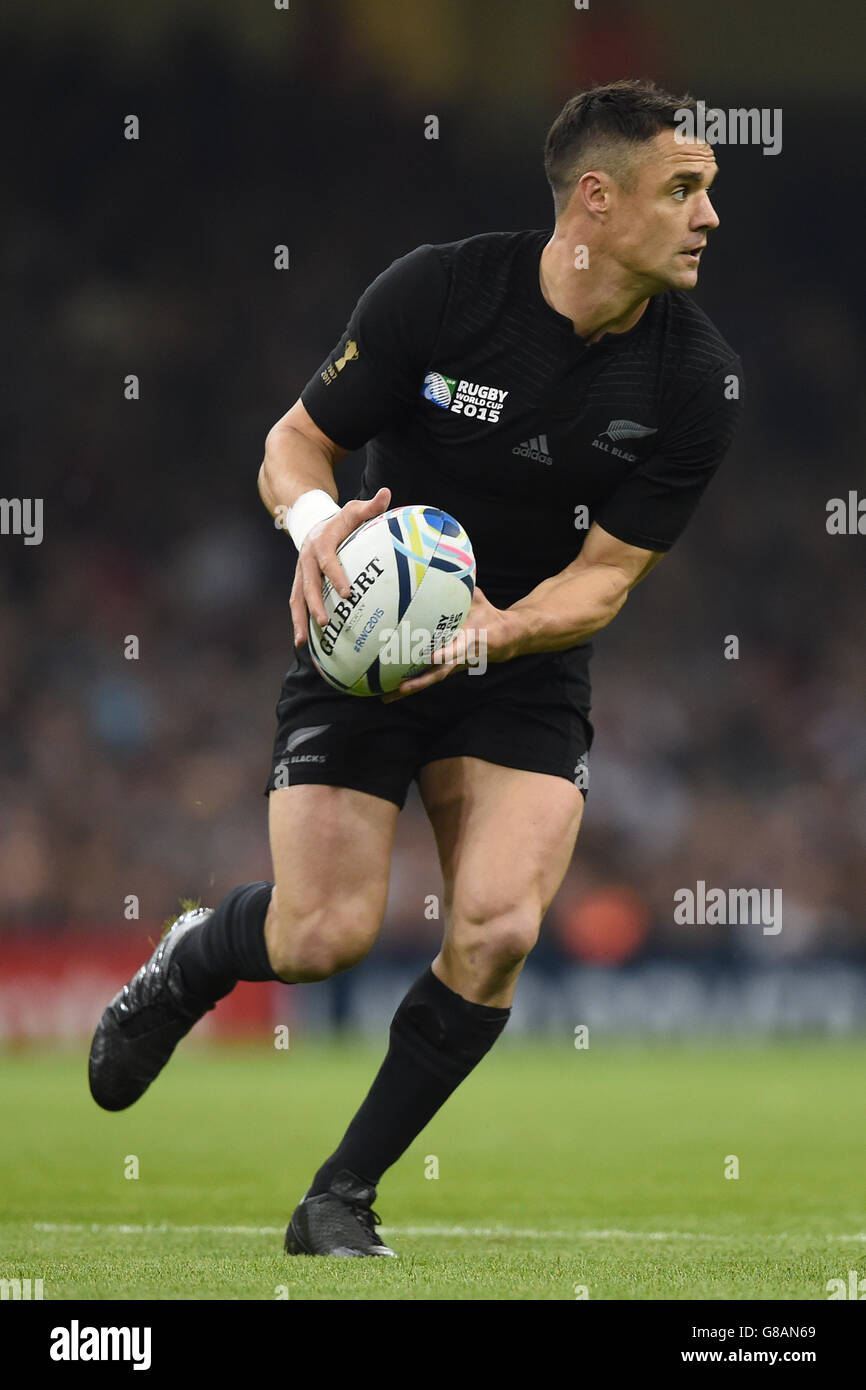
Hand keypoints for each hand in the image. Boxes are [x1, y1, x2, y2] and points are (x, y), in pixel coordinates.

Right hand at [290, 487, 390, 644]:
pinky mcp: (299, 584)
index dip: (335, 576)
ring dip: (299, 620)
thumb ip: (371, 506)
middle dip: (314, 605)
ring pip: (296, 599)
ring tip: (301, 642)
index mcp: (321, 544)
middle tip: (324, 622)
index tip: (348, 592)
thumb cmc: (341, 521)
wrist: (313, 523)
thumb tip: (387, 493)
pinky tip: (304, 644)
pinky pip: (297, 605)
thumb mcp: (354, 511)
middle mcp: (306, 560)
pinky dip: (299, 623)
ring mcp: (300, 574)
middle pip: (307, 585)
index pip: (327, 561)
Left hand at [382, 586, 517, 701]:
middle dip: (419, 681)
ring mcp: (452, 666)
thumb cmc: (488, 615)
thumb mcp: (478, 599)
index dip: (448, 653)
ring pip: (430, 679)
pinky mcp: (447, 668)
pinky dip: (410, 684)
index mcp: (470, 640)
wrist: (506, 639)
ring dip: (409, 689)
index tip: (434, 656)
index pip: (459, 648)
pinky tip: (389, 690)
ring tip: (386, 697)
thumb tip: (449, 562)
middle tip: (399, 687)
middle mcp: (460, 658)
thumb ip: (462, 587)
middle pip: (438, 672)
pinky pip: (427, 677)